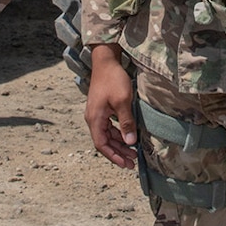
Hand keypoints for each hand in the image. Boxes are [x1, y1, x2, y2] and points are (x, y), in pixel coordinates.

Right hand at [84, 44, 138, 168]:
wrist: (106, 61)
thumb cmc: (113, 80)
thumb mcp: (123, 102)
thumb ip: (126, 123)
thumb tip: (130, 142)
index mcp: (95, 119)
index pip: (101, 144)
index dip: (113, 156)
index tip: (125, 164)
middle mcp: (93, 118)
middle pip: (104, 142)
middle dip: (118, 152)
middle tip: (132, 162)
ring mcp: (97, 114)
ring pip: (107, 135)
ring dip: (119, 144)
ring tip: (133, 152)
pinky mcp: (102, 109)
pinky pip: (109, 127)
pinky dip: (118, 134)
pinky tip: (128, 137)